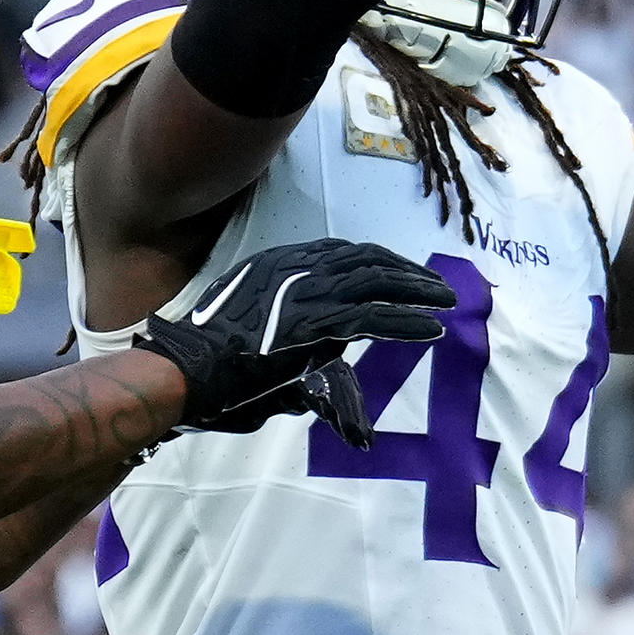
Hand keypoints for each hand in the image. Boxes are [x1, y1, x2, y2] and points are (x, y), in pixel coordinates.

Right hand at [132, 238, 455, 438]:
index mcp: (278, 265)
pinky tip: (431, 330)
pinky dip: (406, 323)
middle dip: (405, 272)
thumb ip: (283, 340)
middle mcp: (294, 270)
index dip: (379, 261)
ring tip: (445, 302)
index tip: (403, 274)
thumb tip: (312, 381)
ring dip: (416, 292)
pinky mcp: (315, 325)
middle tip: (436, 287)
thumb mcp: (248, 333)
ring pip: (376, 283)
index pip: (340, 253)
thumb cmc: (210, 365)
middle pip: (365, 260)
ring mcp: (305, 295)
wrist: (187, 370)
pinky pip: (373, 319)